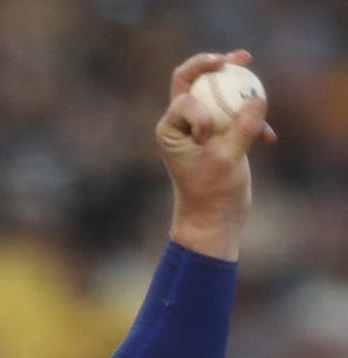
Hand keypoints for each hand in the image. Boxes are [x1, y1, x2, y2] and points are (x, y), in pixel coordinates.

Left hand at [156, 50, 276, 260]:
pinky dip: (250, 121)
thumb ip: (241, 128)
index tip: (209, 136)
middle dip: (210, 65)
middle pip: (191, 83)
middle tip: (235, 57)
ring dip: (235, 85)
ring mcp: (199, 128)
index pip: (184, 99)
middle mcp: (180, 124)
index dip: (203, 110)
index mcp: (170, 128)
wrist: (213, 218)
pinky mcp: (218, 136)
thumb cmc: (210, 192)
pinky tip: (268, 137)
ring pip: (215, 95)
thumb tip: (258, 98)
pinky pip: (234, 115)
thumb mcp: (227, 159)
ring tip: (248, 61)